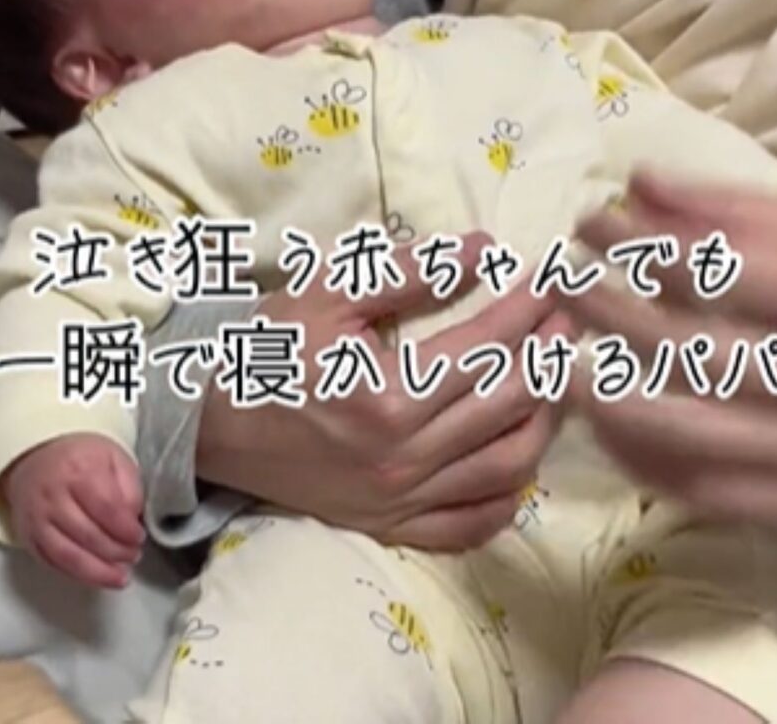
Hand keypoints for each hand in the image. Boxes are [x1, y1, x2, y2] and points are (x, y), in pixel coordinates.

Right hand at [2, 434, 144, 587]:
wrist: (36, 455)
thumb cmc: (82, 457)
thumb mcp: (114, 458)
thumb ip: (129, 487)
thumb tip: (134, 520)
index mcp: (79, 470)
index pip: (107, 508)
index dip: (126, 529)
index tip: (139, 537)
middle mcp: (53, 495)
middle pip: (88, 535)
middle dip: (116, 552)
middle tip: (134, 556)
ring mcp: (36, 519)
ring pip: (67, 555)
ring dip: (97, 572)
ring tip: (120, 576)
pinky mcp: (27, 536)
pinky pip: (51, 563)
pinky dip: (75, 574)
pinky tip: (95, 577)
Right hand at [196, 231, 570, 549]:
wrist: (209, 421)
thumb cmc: (267, 349)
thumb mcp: (326, 292)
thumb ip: (406, 271)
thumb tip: (480, 251)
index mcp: (389, 396)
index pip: (486, 345)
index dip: (527, 308)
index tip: (550, 280)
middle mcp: (404, 458)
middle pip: (509, 404)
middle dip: (550, 356)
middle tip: (567, 320)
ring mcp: (400, 500)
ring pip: (506, 467)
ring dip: (545, 419)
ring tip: (556, 379)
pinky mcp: (390, 526)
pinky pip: (470, 525)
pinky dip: (507, 497)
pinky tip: (521, 461)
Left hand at [567, 170, 776, 536]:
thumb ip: (727, 210)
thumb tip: (635, 184)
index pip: (728, 273)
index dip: (646, 247)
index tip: (586, 223)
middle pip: (698, 354)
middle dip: (613, 316)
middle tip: (561, 287)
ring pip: (692, 433)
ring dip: (609, 399)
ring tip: (556, 364)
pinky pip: (703, 490)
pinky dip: (639, 458)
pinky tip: (598, 422)